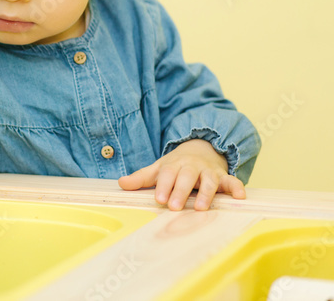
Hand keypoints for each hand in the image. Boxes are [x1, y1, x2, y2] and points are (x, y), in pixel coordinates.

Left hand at [118, 138, 245, 210]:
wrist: (200, 151)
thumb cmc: (176, 166)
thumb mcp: (158, 169)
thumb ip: (141, 178)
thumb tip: (120, 184)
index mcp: (174, 165)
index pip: (167, 174)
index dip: (163, 186)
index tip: (159, 199)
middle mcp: (192, 167)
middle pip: (186, 177)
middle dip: (181, 191)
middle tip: (174, 206)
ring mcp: (209, 172)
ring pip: (209, 180)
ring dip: (206, 193)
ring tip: (201, 208)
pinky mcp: (224, 178)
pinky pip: (232, 181)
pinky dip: (237, 188)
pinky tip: (240, 197)